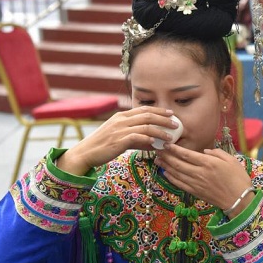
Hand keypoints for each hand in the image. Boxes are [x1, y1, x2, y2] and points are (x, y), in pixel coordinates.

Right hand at [58, 107, 177, 175]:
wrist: (85, 153)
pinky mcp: (118, 140)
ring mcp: (119, 129)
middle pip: (147, 115)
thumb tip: (153, 142)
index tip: (171, 113)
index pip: (144, 109)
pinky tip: (156, 143)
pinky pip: (137, 137)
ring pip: (145, 126)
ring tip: (171, 137)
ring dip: (160, 131)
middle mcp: (121, 120)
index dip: (159, 110)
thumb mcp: (120, 138)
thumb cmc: (103, 146)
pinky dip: (148, 139)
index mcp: (121, 116)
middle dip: (164, 118)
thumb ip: (136, 138)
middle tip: (176, 123)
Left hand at [155, 145, 252, 214]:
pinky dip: (171, 178)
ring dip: (166, 166)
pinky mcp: (196, 192)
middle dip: (166, 156)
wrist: (239, 199)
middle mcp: (199, 173)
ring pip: (176, 173)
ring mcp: (196, 183)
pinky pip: (180, 184)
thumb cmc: (238, 178)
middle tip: (158, 150)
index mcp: (208, 163)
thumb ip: (217, 152)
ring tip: (158, 160)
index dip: (174, 149)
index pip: (186, 154)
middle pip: (178, 163)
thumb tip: (205, 151)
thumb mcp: (231, 160)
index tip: (166, 144)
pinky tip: (166, 173)